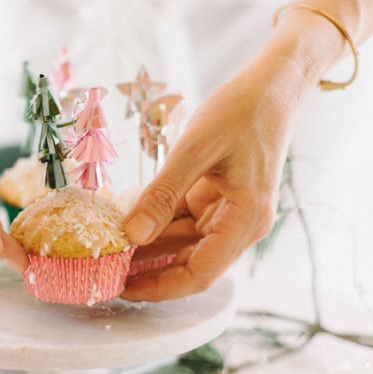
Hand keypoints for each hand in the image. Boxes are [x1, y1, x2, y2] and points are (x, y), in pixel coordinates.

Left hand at [121, 54, 304, 299]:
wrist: (270, 85)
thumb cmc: (242, 111)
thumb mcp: (195, 149)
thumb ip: (163, 193)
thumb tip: (132, 234)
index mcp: (245, 221)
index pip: (199, 274)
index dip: (157, 287)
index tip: (119, 288)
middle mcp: (240, 225)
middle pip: (188, 264)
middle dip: (147, 272)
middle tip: (102, 271)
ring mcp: (228, 213)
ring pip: (182, 244)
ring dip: (147, 249)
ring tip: (105, 251)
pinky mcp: (216, 198)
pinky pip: (181, 221)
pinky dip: (154, 223)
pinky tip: (123, 223)